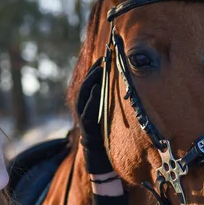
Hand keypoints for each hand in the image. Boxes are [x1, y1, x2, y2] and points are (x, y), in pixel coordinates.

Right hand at [75, 58, 113, 174]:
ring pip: (84, 94)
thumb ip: (109, 96)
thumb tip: (120, 81)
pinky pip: (87, 108)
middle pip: (86, 84)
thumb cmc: (105, 126)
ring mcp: (83, 113)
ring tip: (100, 69)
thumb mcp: (108, 108)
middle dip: (93, 71)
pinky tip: (97, 88)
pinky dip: (92, 98)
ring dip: (91, 80)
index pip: (90, 80)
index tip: (105, 56)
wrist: (99, 148)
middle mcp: (83, 105)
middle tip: (103, 59)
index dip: (95, 68)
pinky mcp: (86, 123)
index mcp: (88, 100)